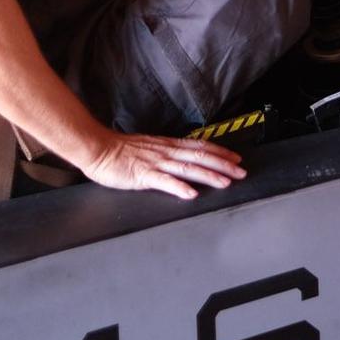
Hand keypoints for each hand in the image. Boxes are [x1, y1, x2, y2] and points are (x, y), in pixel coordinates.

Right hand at [79, 129, 245, 199]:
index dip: (220, 151)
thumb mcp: (149, 148)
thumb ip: (166, 153)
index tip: (236, 157)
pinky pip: (165, 181)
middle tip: (241, 171)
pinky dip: (179, 187)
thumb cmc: (120, 150)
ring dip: (208, 175)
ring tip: (225, 182)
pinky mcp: (143, 175)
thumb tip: (182, 158)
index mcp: (168, 146)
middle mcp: (166, 152)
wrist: (98, 148)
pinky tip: (191, 194)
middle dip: (223, 164)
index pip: (200, 146)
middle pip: (200, 156)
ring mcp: (156, 163)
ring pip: (188, 168)